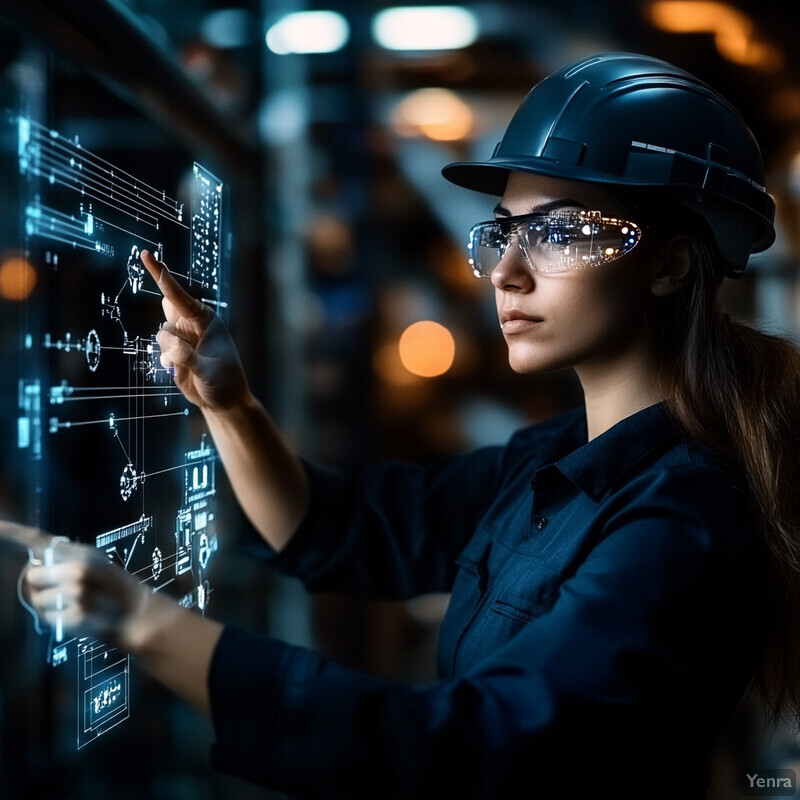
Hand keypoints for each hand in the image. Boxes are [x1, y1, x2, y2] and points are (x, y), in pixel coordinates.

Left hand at [0, 522, 147, 646]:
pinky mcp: (75, 616)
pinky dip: (57, 621)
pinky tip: (79, 617)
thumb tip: (33, 563)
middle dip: (41, 585)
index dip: (13, 533)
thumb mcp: (96, 563)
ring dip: (50, 606)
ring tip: (77, 605)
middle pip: (32, 575)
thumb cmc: (112, 588)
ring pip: (36, 600)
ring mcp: (77, 593)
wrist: (139, 614)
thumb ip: (66, 559)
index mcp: (82, 552)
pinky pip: (46, 619)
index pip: (40, 540)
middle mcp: (78, 569)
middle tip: (64, 590)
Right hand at [142, 250, 249, 411]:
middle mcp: (193, 323)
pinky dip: (168, 361)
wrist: (224, 401)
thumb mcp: (208, 371)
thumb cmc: (224, 383)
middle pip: (168, 313)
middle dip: (171, 326)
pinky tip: (180, 371)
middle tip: (161, 291)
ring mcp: (183, 336)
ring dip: (170, 352)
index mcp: (207, 320)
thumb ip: (187, 358)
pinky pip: (162, 350)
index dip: (161, 275)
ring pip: (162, 335)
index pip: (179, 296)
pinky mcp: (174, 350)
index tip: (147, 255)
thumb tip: (168, 346)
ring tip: (189, 366)